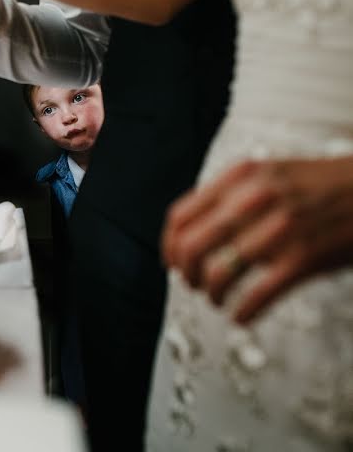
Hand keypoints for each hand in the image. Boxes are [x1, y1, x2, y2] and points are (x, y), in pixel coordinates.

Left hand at [162, 155, 352, 323]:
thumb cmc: (320, 186)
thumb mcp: (269, 174)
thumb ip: (231, 195)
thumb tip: (191, 233)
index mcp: (240, 176)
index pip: (180, 216)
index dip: (169, 246)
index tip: (171, 263)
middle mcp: (253, 199)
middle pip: (191, 247)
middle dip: (186, 273)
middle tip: (193, 284)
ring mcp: (278, 229)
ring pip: (218, 273)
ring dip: (211, 294)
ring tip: (217, 299)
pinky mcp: (302, 259)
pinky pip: (256, 296)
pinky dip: (241, 312)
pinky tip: (241, 316)